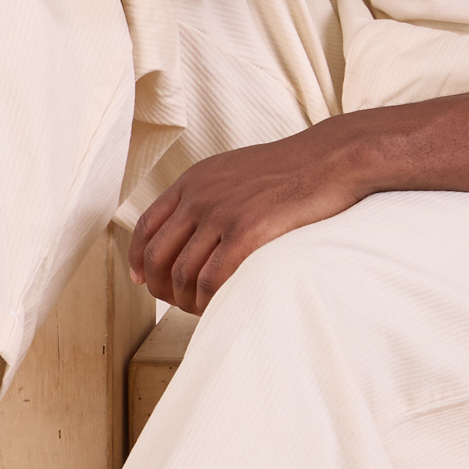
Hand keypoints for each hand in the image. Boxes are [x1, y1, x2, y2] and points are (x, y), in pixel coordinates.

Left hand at [128, 128, 362, 313]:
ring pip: (182, 274)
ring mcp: (222, 214)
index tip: (143, 279)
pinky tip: (217, 307)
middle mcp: (200, 196)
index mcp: (193, 181)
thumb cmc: (291, 170)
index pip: (146, 227)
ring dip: (186, 301)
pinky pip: (212, 280)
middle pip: (159, 256)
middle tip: (175, 302)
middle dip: (161, 288)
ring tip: (200, 309)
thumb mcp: (235, 171)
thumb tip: (193, 228)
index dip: (139, 259)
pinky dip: (208, 302)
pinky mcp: (247, 232)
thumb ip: (209, 194)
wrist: (329, 159)